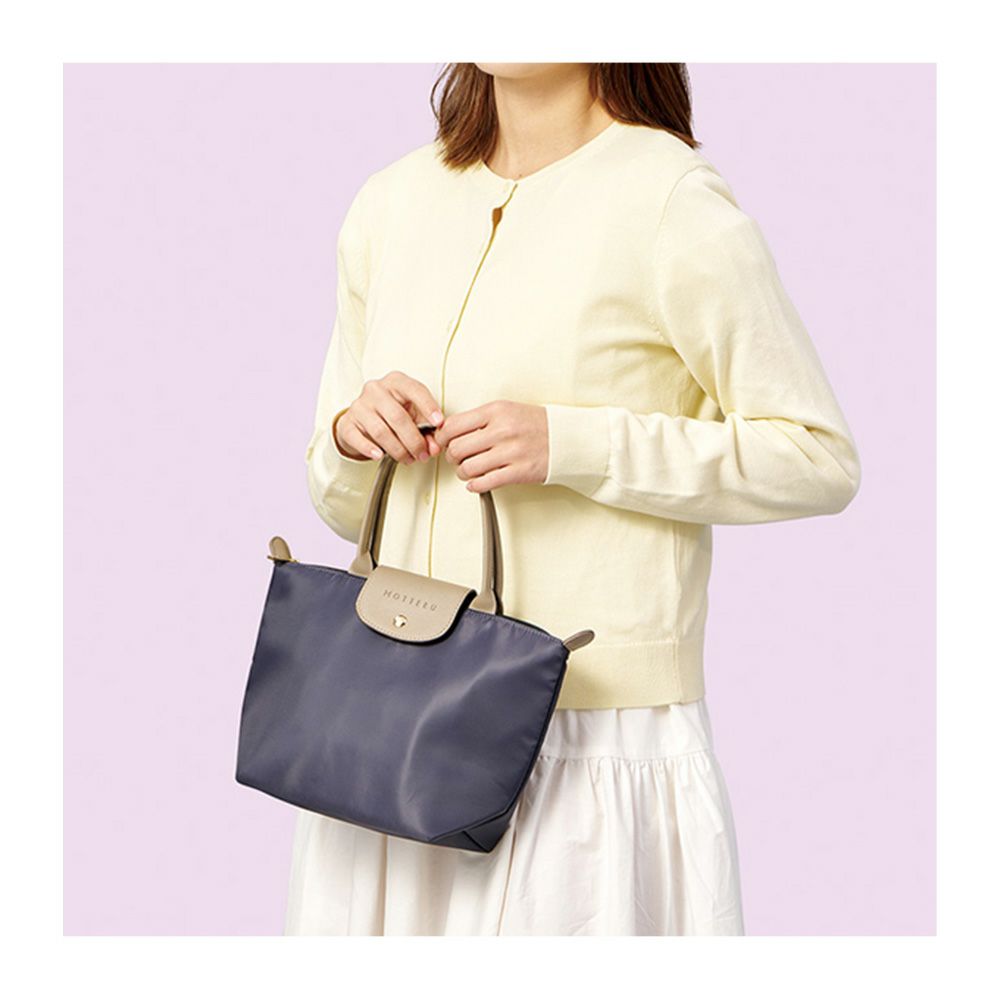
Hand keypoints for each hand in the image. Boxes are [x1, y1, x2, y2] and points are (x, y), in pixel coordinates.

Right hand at [333, 371, 444, 464]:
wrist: (363, 419)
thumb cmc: (392, 413)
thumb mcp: (413, 416)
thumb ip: (427, 430)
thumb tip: (434, 448)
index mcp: (396, 382)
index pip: (414, 390)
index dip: (428, 406)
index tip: (439, 423)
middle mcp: (376, 390)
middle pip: (398, 417)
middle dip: (414, 440)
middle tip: (423, 454)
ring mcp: (359, 405)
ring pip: (380, 430)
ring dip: (397, 450)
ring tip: (408, 459)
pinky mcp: (347, 422)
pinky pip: (357, 437)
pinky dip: (369, 448)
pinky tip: (379, 456)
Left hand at [431, 400, 547, 491]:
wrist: (567, 438)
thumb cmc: (535, 425)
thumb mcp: (506, 410)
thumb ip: (479, 419)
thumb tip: (448, 431)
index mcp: (496, 411)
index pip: (453, 425)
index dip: (442, 437)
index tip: (444, 442)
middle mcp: (503, 430)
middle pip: (457, 448)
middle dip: (452, 457)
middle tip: (457, 458)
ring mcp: (511, 452)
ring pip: (468, 468)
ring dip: (463, 473)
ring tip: (468, 471)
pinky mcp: (519, 472)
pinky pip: (484, 483)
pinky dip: (475, 486)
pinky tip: (477, 482)